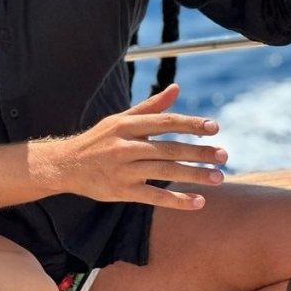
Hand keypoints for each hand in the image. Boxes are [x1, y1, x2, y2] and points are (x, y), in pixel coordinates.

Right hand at [59, 84, 225, 209]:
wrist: (66, 165)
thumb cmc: (98, 140)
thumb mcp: (120, 120)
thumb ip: (151, 107)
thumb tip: (177, 88)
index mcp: (126, 125)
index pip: (164, 122)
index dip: (190, 124)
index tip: (214, 128)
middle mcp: (124, 146)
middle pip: (168, 148)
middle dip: (199, 152)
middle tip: (224, 155)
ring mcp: (123, 170)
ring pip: (164, 172)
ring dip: (194, 175)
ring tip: (218, 177)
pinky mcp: (121, 191)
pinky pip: (153, 196)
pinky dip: (177, 200)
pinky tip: (198, 202)